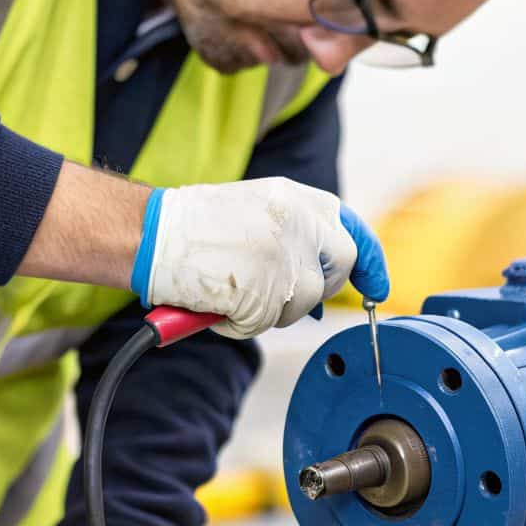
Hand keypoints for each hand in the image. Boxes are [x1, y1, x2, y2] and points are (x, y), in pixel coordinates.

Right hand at [130, 177, 389, 338]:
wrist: (150, 232)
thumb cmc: (193, 228)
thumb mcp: (259, 212)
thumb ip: (297, 238)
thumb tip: (324, 284)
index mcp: (297, 200)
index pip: (353, 230)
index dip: (370, 262)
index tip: (376, 286)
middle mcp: (298, 223)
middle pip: (338, 268)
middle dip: (320, 290)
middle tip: (280, 293)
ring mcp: (284, 257)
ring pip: (304, 304)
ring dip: (271, 310)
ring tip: (232, 291)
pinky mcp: (264, 290)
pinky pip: (265, 324)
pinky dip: (240, 325)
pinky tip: (217, 303)